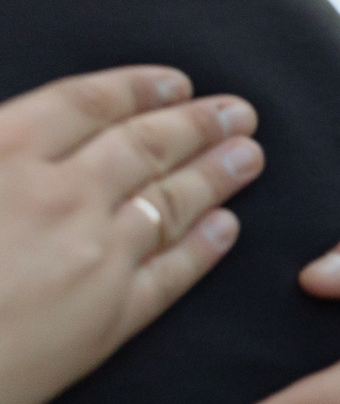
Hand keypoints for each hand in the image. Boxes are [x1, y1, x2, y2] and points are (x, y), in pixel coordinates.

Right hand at [0, 67, 261, 403]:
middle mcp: (62, 194)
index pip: (89, 105)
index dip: (140, 90)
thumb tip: (24, 128)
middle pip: (147, 147)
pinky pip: (172, 274)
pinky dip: (205, 247)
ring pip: (173, 203)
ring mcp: (93, 256)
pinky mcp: (108, 320)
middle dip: (198, 125)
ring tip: (250, 155)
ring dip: (218, 175)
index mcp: (4, 149)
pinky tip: (228, 229)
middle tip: (240, 112)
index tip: (178, 83)